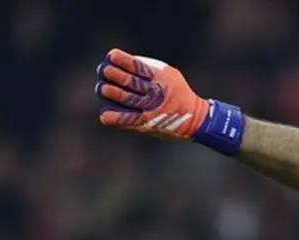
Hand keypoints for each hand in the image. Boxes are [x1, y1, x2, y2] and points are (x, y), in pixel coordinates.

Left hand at [95, 49, 209, 138]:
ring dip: (112, 93)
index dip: (122, 60)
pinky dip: (116, 119)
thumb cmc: (178, 93)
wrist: (196, 119)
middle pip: (131, 81)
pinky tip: (105, 116)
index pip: (138, 66)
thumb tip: (123, 63)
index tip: (111, 56)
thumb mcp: (170, 75)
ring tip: (102, 88)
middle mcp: (156, 92)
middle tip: (103, 71)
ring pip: (128, 99)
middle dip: (114, 75)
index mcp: (161, 77)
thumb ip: (150, 69)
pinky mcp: (149, 123)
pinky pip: (129, 120)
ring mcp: (152, 108)